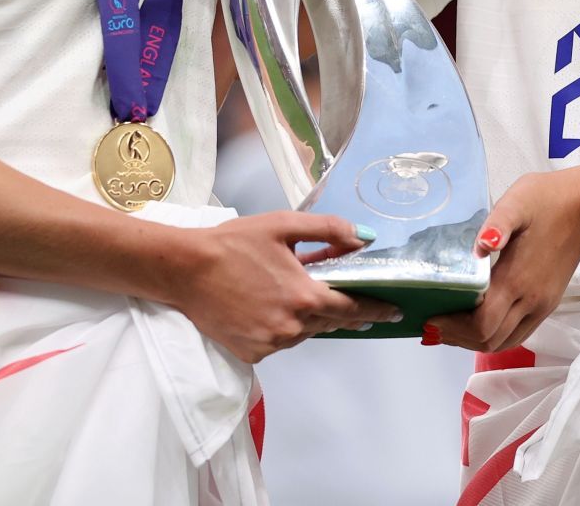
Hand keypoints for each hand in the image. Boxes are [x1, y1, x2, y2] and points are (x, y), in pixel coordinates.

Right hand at [168, 212, 400, 362]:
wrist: (185, 269)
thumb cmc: (234, 243)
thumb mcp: (284, 226)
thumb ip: (328, 229)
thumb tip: (363, 237)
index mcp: (304, 296)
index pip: (352, 308)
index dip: (376, 309)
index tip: (394, 312)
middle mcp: (292, 326)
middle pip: (329, 321)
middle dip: (341, 309)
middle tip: (344, 295)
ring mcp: (271, 344)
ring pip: (304, 332)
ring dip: (307, 316)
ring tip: (290, 292)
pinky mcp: (252, 353)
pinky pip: (279, 341)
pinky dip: (281, 326)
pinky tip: (266, 306)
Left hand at [427, 168, 579, 353]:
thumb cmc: (548, 201)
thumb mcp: (517, 202)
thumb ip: (497, 223)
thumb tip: (481, 243)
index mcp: (518, 279)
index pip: (481, 323)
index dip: (452, 328)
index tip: (429, 319)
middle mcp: (531, 300)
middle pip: (488, 340)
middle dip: (457, 337)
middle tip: (431, 324)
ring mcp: (541, 305)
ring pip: (502, 342)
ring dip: (473, 340)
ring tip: (449, 325)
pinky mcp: (546, 304)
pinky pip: (516, 335)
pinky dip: (492, 336)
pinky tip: (475, 321)